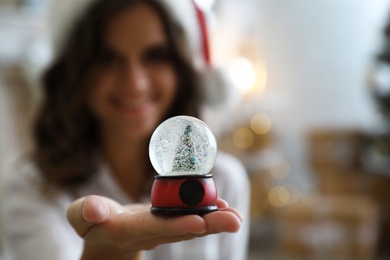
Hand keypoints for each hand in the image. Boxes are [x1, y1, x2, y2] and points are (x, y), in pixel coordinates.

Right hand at [67, 195, 242, 259]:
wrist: (105, 237)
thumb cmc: (92, 223)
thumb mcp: (81, 216)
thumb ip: (86, 212)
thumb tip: (96, 210)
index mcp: (128, 231)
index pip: (154, 227)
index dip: (177, 225)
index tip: (199, 222)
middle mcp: (150, 233)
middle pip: (181, 229)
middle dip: (208, 225)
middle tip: (235, 220)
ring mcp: (161, 229)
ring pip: (190, 225)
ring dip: (215, 221)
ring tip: (236, 216)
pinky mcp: (167, 222)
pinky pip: (190, 217)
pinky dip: (207, 213)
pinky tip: (224, 207)